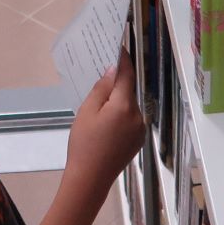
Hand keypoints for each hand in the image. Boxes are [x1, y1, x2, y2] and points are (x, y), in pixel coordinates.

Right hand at [65, 50, 145, 195]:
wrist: (90, 178)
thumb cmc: (83, 143)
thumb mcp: (87, 111)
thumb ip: (102, 88)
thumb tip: (113, 70)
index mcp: (124, 106)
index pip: (127, 75)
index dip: (123, 59)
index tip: (119, 45)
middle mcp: (138, 116)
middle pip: (128, 91)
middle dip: (117, 82)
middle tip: (102, 72)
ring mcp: (140, 130)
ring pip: (129, 106)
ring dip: (119, 100)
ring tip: (100, 102)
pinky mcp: (138, 140)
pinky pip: (130, 119)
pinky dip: (121, 114)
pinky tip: (106, 120)